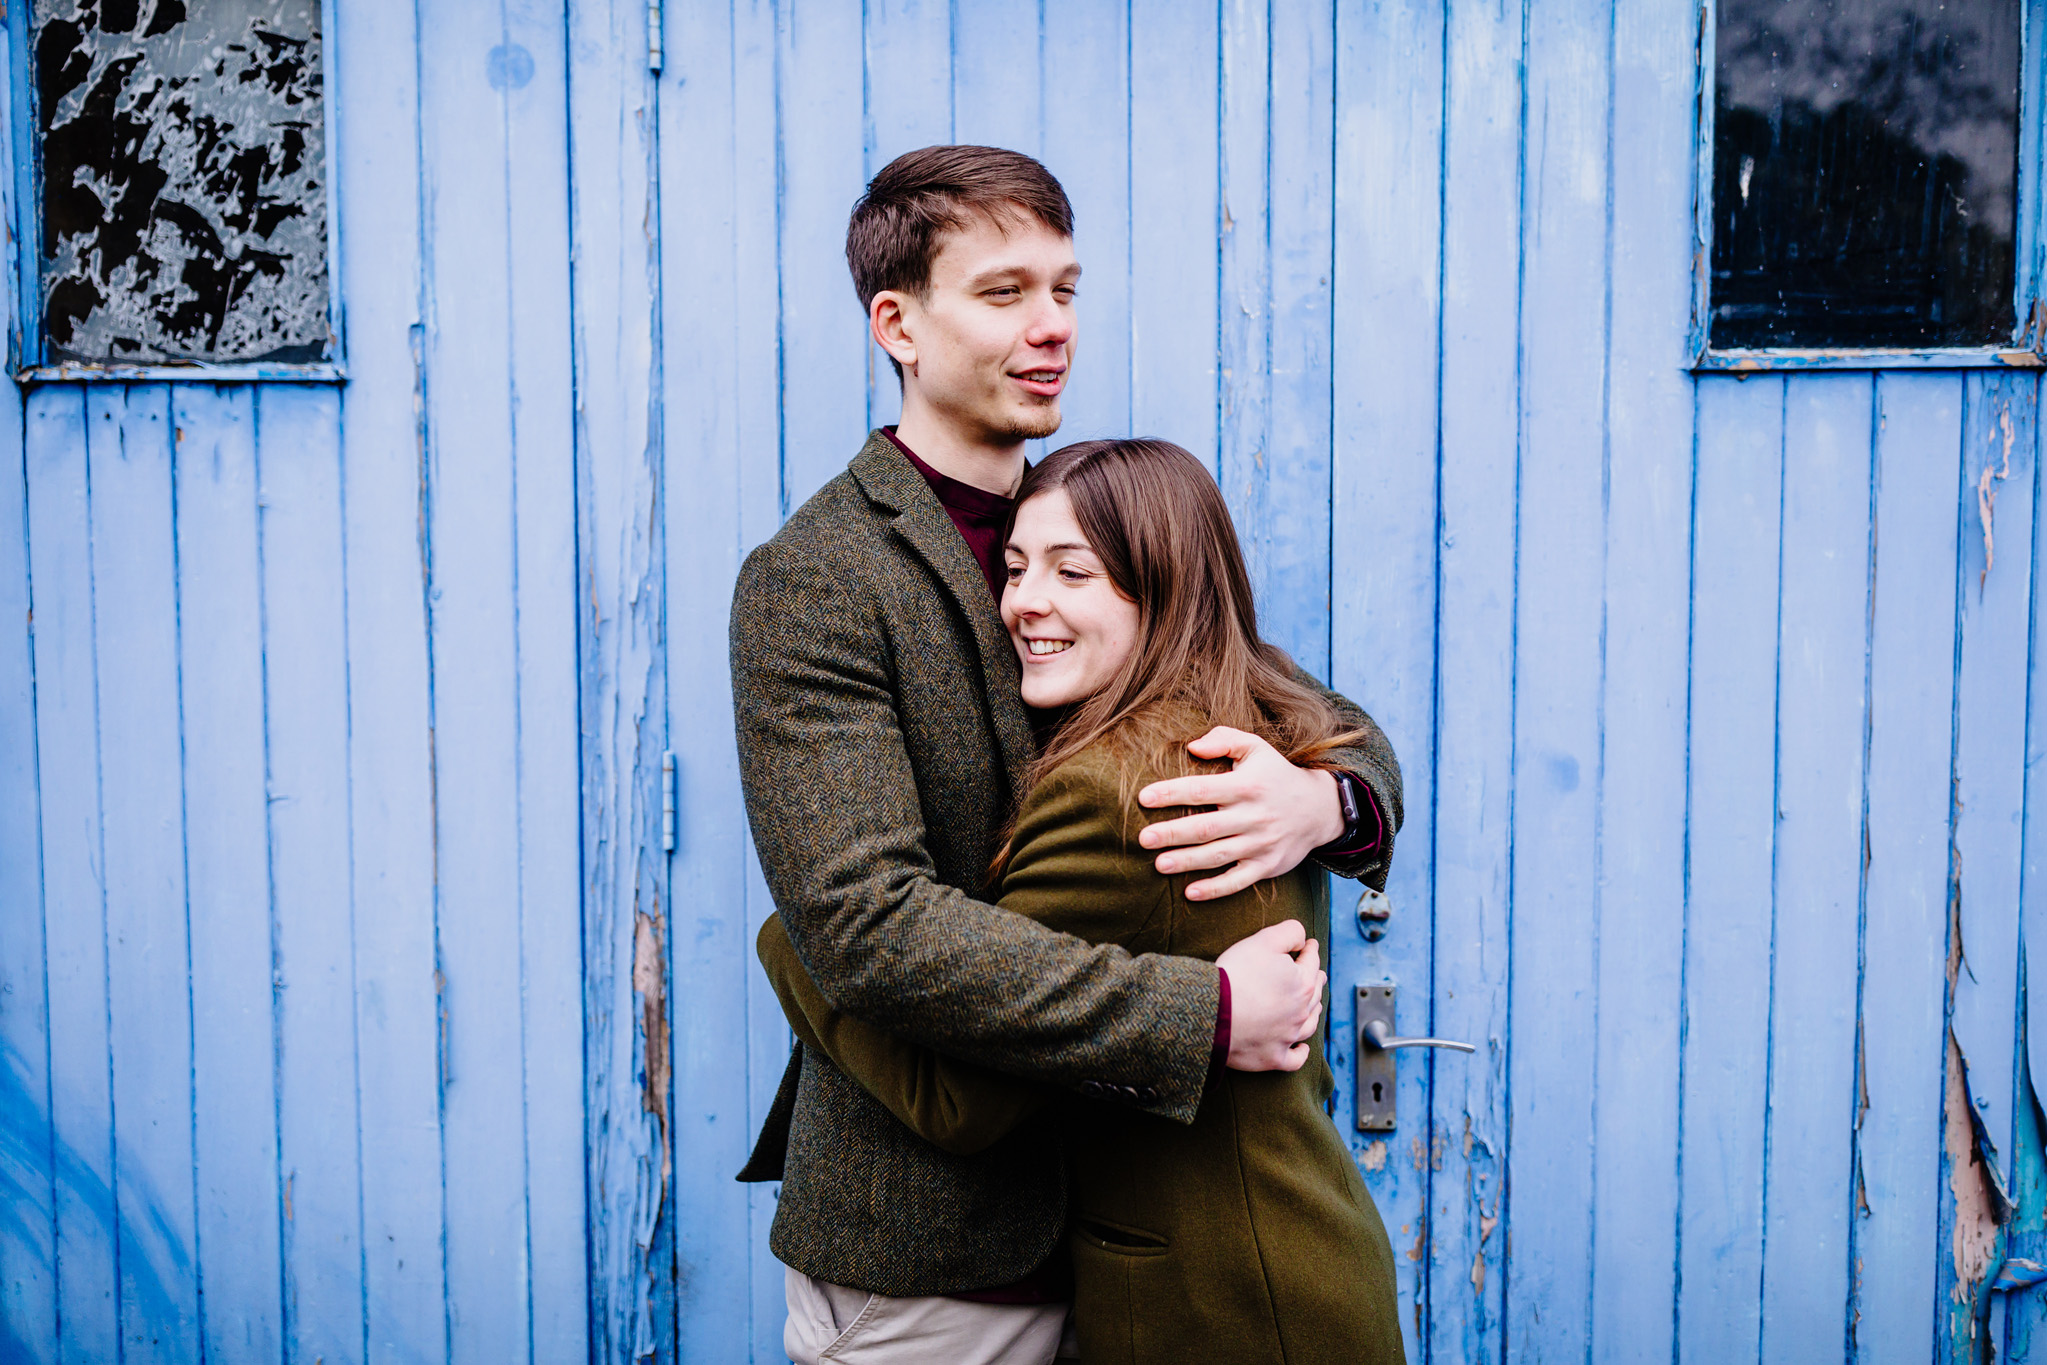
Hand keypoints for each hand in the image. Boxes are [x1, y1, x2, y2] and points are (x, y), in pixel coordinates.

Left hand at [1137, 726, 1346, 900]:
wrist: (1319, 809)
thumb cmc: (1276, 775)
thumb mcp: (1256, 748)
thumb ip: (1225, 739)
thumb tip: (1192, 746)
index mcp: (1246, 786)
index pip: (1202, 789)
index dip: (1171, 793)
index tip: (1144, 798)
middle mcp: (1253, 816)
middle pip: (1206, 827)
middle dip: (1172, 833)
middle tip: (1143, 838)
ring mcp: (1261, 843)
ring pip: (1218, 855)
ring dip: (1187, 861)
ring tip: (1159, 864)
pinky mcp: (1267, 865)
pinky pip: (1239, 880)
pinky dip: (1215, 888)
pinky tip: (1191, 892)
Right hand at [1216, 921, 1325, 1071]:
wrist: (1212, 1013)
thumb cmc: (1236, 974)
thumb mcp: (1263, 940)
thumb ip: (1289, 932)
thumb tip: (1302, 939)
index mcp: (1303, 983)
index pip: (1311, 961)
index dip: (1310, 949)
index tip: (1309, 944)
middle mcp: (1301, 1012)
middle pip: (1315, 993)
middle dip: (1316, 979)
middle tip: (1316, 972)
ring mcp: (1288, 1037)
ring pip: (1310, 1024)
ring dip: (1314, 1012)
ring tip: (1314, 1005)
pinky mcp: (1273, 1058)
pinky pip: (1295, 1059)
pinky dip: (1301, 1053)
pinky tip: (1302, 1048)